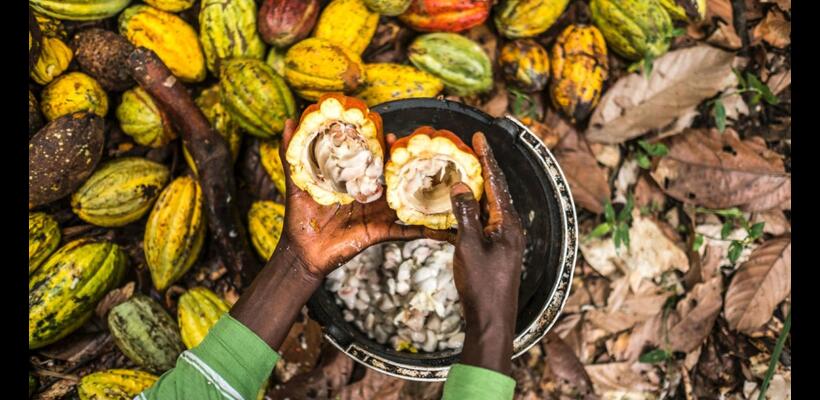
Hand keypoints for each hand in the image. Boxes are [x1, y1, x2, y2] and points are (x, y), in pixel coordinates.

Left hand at [278, 120, 451, 277]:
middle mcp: (370, 195)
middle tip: (420, 148)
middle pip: (393, 176)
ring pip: (405, 199)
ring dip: (422, 190)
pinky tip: (445, 227)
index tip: (388, 131)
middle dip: (406, 163)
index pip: (371, 159)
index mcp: (354, 181)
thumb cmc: (301, 217)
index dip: (381, 146)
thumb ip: (291, 153)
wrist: (303, 251)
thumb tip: (288, 121)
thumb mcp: (297, 182)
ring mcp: (379, 213)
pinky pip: (407, 233)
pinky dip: (426, 231)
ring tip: (441, 178)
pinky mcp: (381, 232)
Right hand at [449, 132, 524, 374]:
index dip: (487, 158)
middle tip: (471, 148)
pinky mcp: (498, 249)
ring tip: (463, 170)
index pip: (496, 183)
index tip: (479, 138)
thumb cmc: (482, 284)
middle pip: (496, 190)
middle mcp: (510, 227)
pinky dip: (473, 209)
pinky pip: (485, 221)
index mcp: (507, 223)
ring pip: (490, 206)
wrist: (492, 319)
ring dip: (477, 188)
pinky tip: (460, 207)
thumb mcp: (469, 246)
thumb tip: (461, 184)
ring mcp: (505, 239)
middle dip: (483, 168)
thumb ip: (465, 214)